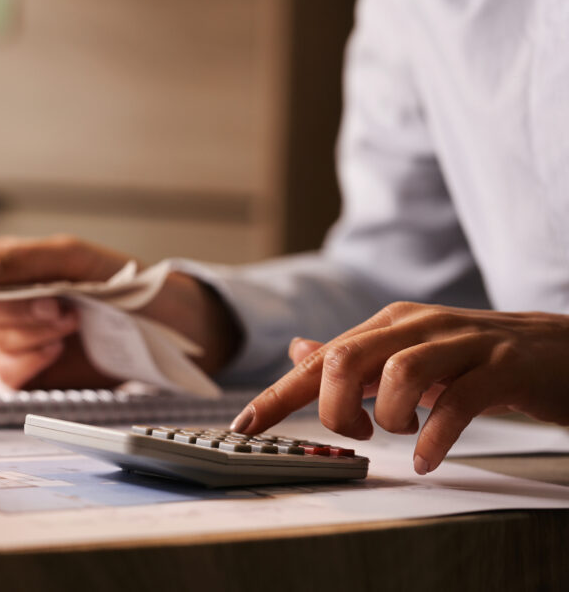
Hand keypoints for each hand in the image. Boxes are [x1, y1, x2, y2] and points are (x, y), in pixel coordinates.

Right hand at [0, 235, 238, 388]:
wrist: (166, 326)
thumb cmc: (125, 285)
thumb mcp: (78, 259)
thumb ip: (27, 258)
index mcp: (17, 270)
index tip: (28, 288)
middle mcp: (14, 305)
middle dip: (22, 312)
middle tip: (63, 309)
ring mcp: (23, 341)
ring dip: (32, 336)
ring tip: (71, 326)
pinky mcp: (35, 374)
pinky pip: (9, 375)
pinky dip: (28, 363)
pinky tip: (55, 351)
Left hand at [229, 302, 568, 473]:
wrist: (561, 350)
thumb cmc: (474, 358)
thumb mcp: (406, 353)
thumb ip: (354, 356)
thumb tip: (298, 351)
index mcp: (389, 324)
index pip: (320, 358)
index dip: (278, 395)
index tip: (245, 427)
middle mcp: (418, 325)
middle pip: (348, 357)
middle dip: (333, 406)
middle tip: (354, 432)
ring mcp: (462, 343)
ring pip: (400, 373)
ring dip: (390, 418)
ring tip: (400, 436)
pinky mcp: (502, 367)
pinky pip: (458, 403)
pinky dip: (435, 437)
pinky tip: (427, 457)